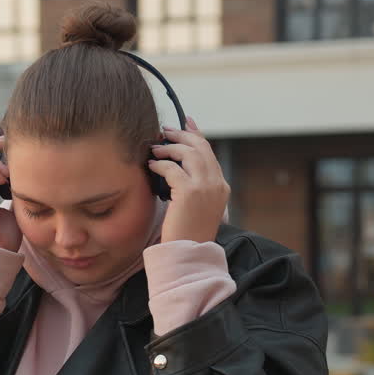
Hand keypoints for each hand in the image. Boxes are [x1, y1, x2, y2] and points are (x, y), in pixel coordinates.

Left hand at [147, 116, 229, 243]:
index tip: (186, 122)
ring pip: (188, 153)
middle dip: (182, 135)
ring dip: (170, 147)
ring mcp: (205, 187)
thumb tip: (175, 168)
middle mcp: (217, 184)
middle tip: (164, 131)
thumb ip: (192, 186)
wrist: (189, 252)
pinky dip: (160, 165)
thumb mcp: (196, 207)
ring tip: (155, 149)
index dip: (197, 134)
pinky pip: (172, 169)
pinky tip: (151, 166)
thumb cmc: (187, 233)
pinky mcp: (189, 193)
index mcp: (221, 186)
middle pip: (201, 148)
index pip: (209, 153)